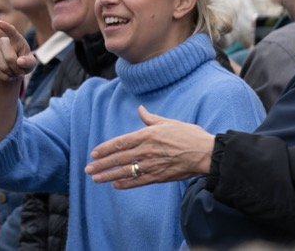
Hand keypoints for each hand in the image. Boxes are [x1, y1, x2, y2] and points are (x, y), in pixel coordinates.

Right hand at [0, 20, 37, 81]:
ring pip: (2, 66)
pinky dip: (3, 76)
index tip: (0, 23)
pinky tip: (7, 76)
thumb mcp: (31, 63)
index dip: (6, 27)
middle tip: (21, 73)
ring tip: (14, 73)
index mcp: (16, 39)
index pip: (12, 32)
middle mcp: (3, 41)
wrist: (12, 69)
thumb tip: (20, 62)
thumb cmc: (24, 62)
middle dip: (16, 69)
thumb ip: (29, 62)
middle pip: (9, 58)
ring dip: (11, 74)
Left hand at [84, 106, 214, 188]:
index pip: (120, 142)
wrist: (206, 153)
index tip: (93, 153)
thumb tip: (140, 109)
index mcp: (146, 135)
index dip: (105, 148)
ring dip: (109, 175)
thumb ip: (150, 118)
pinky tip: (116, 185)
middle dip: (101, 164)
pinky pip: (139, 181)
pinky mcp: (159, 176)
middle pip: (119, 158)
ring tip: (96, 179)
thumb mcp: (168, 122)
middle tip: (88, 169)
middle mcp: (146, 150)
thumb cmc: (189, 135)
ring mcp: (152, 164)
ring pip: (126, 171)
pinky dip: (127, 183)